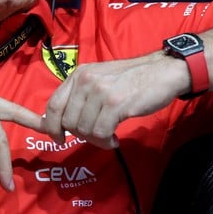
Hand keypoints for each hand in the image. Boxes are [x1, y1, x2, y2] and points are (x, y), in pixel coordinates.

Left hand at [42, 51, 180, 147]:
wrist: (161, 71)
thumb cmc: (130, 79)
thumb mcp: (99, 79)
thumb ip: (79, 96)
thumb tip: (57, 122)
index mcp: (79, 74)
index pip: (53, 104)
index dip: (51, 126)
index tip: (58, 138)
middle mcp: (85, 81)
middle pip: (68, 122)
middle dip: (80, 135)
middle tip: (97, 135)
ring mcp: (100, 91)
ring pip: (84, 130)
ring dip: (96, 140)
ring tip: (109, 136)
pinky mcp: (115, 104)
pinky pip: (101, 133)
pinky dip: (106, 142)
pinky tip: (115, 139)